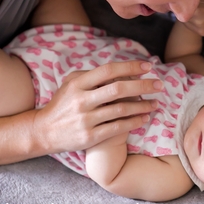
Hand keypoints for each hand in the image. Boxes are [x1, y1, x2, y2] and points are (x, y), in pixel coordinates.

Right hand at [32, 60, 161, 153]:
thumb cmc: (62, 104)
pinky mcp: (90, 137)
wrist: (43, 132)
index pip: (108, 70)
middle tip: (160, 84)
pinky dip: (134, 122)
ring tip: (155, 103)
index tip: (148, 66)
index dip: (130, 66)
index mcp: (78, 83)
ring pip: (121, 109)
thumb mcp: (70, 84)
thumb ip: (91, 75)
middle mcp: (81, 100)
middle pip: (118, 89)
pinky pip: (118, 128)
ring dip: (143, 105)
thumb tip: (118, 69)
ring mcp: (86, 119)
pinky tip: (145, 118)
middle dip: (143, 85)